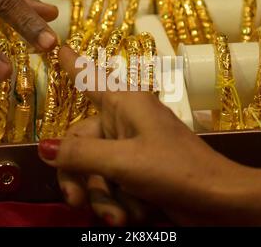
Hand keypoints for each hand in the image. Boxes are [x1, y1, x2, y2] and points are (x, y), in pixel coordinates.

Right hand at [39, 46, 260, 225]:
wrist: (216, 201)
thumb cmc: (174, 169)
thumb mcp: (124, 161)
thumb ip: (81, 155)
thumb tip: (44, 148)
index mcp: (124, 103)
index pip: (90, 78)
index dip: (72, 63)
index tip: (55, 45)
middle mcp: (124, 122)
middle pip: (80, 144)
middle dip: (80, 178)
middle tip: (76, 200)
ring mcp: (130, 148)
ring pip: (94, 171)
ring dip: (104, 198)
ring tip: (121, 216)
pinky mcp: (137, 171)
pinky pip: (111, 185)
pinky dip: (119, 203)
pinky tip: (135, 214)